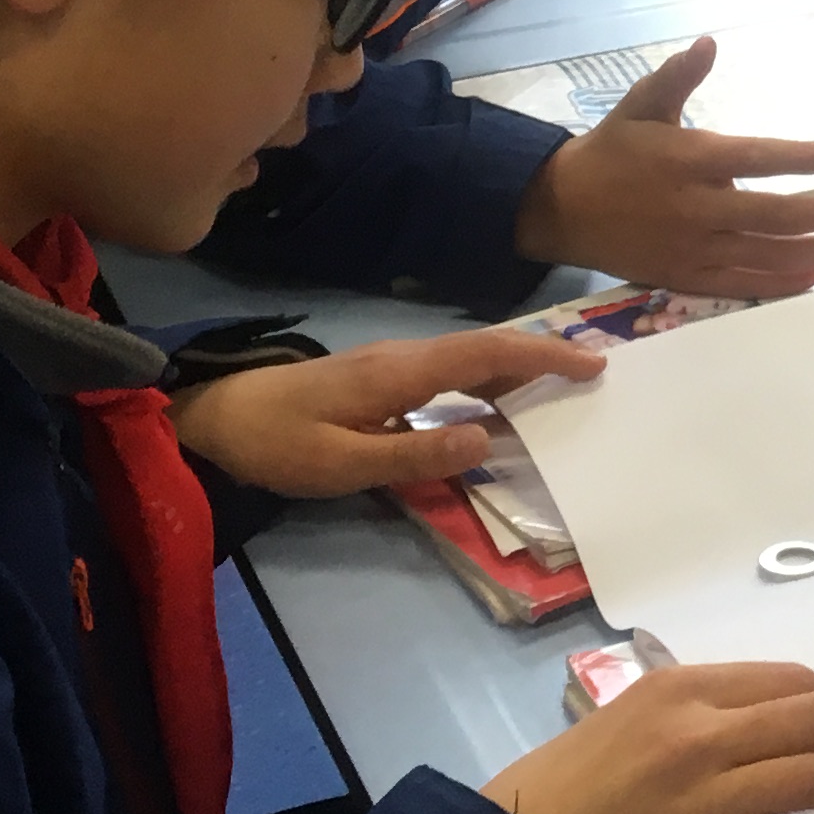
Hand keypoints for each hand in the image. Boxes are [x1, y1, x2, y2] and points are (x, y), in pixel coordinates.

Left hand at [171, 327, 599, 499]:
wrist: (217, 417)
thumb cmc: (276, 444)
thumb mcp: (341, 464)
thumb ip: (415, 453)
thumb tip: (487, 441)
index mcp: (402, 372)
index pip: (489, 353)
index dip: (544, 356)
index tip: (593, 364)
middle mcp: (404, 357)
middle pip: (488, 349)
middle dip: (544, 356)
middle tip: (596, 374)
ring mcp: (392, 364)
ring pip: (470, 358)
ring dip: (519, 368)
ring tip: (564, 388)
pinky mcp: (381, 378)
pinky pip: (450, 371)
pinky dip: (487, 380)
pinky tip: (498, 406)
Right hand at [519, 36, 813, 294]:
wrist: (563, 210)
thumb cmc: (613, 150)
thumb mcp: (640, 105)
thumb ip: (676, 76)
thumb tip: (708, 42)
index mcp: (690, 159)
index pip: (756, 158)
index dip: (801, 158)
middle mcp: (698, 207)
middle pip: (778, 216)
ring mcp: (695, 248)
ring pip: (770, 254)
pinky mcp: (687, 276)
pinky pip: (743, 283)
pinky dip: (783, 282)